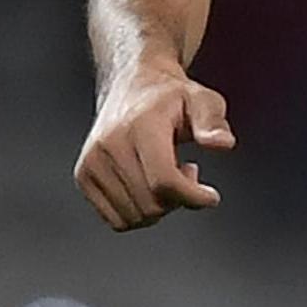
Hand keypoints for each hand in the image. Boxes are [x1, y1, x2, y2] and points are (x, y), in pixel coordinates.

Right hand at [74, 63, 235, 230]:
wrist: (132, 85)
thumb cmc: (170, 96)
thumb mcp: (201, 100)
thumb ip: (213, 122)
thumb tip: (222, 144)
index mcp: (139, 126)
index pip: (163, 180)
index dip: (192, 196)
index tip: (211, 197)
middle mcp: (109, 145)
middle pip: (150, 204)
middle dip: (178, 198)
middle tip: (187, 170)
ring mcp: (91, 162)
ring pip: (133, 217)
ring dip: (159, 206)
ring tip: (167, 174)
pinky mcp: (84, 176)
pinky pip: (116, 220)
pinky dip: (139, 212)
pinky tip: (148, 185)